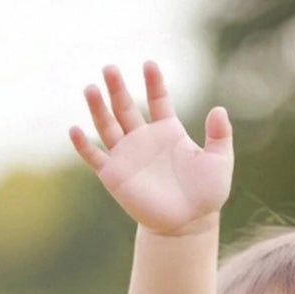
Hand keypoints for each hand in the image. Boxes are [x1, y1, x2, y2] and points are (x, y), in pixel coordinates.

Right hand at [70, 60, 231, 236]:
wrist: (187, 226)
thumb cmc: (205, 195)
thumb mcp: (219, 163)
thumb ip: (220, 136)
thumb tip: (219, 110)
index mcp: (167, 130)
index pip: (157, 99)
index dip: (154, 82)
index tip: (150, 65)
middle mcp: (143, 138)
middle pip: (125, 106)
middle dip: (117, 87)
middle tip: (109, 68)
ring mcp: (126, 156)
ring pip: (107, 125)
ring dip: (97, 107)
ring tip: (90, 88)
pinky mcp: (114, 175)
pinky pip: (94, 157)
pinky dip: (83, 145)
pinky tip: (74, 130)